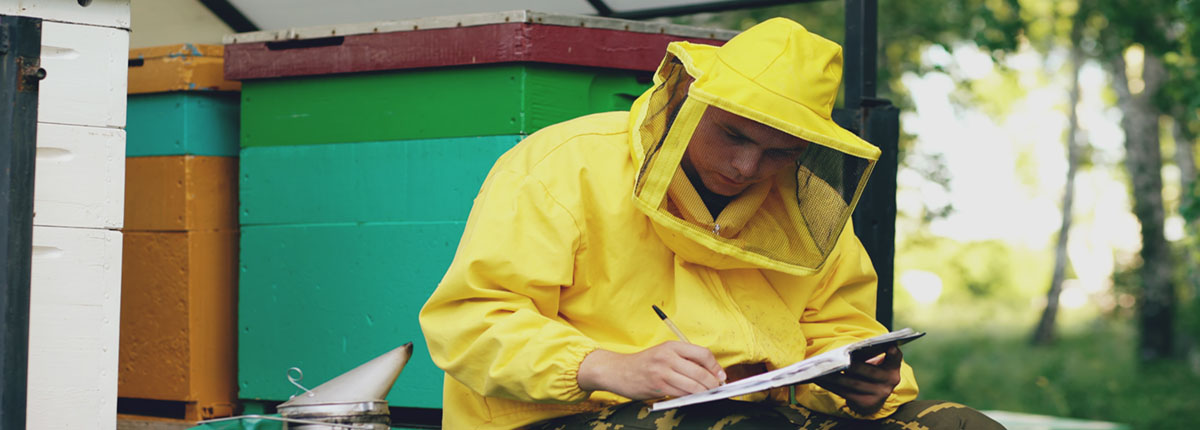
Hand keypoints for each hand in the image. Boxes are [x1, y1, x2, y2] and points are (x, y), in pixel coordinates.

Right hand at [577, 342, 726, 399]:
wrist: (618, 370)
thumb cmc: (644, 363)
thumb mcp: (663, 353)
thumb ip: (684, 359)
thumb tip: (709, 371)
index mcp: (672, 346)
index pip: (702, 353)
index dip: (715, 366)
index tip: (720, 375)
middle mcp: (668, 357)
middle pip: (700, 371)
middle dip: (712, 383)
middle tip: (717, 388)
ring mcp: (662, 371)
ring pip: (692, 385)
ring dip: (703, 392)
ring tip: (708, 394)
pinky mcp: (657, 386)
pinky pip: (680, 393)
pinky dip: (690, 397)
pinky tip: (693, 397)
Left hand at [814, 345, 902, 415]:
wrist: (874, 398)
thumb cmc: (871, 373)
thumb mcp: (878, 364)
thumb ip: (872, 355)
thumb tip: (849, 351)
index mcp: (892, 368)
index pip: (895, 358)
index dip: (893, 353)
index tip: (890, 346)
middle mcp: (888, 382)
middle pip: (868, 371)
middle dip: (853, 366)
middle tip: (840, 360)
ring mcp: (878, 394)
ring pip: (853, 383)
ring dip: (834, 376)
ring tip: (821, 370)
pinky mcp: (865, 403)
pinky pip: (844, 393)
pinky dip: (830, 385)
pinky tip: (820, 379)